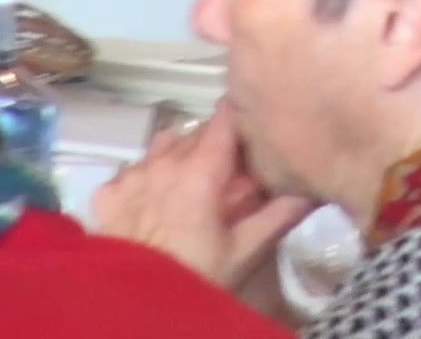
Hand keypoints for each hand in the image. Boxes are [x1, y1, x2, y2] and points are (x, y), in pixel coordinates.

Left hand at [92, 101, 316, 293]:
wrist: (135, 305)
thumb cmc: (196, 275)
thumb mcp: (245, 251)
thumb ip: (280, 214)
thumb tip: (313, 189)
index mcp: (201, 169)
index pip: (225, 118)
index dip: (242, 117)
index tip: (256, 127)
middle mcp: (164, 161)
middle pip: (196, 132)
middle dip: (218, 142)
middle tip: (234, 170)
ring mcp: (131, 175)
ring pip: (162, 145)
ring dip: (181, 154)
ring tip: (193, 182)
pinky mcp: (106, 194)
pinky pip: (131, 170)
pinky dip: (147, 177)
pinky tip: (154, 200)